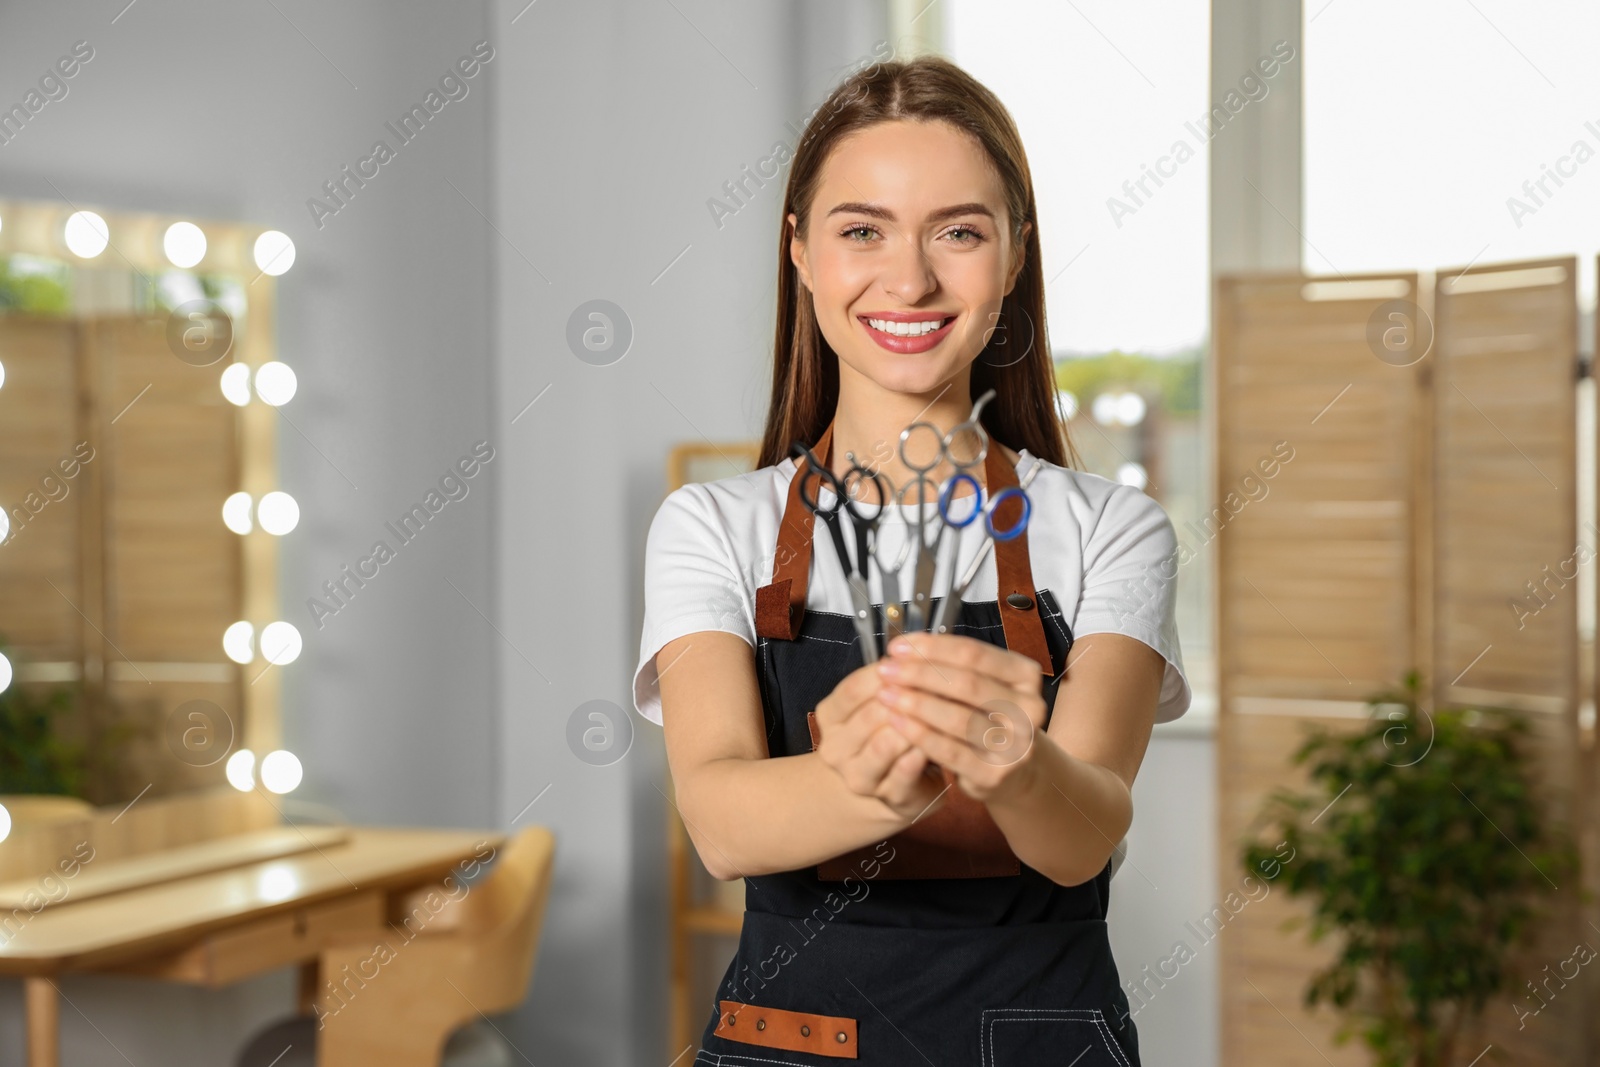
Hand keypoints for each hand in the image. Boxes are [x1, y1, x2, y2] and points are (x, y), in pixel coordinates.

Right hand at [811, 661, 950, 822]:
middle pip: (868, 716)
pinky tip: (938, 739)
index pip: (852, 689)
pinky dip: (921, 753)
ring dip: (913, 725)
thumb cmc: (888, 730)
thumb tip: (914, 653)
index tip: (911, 660)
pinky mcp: (890, 797)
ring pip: (884, 746)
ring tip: (939, 709)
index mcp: (831, 715)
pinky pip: (905, 773)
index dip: (882, 674)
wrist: (892, 784)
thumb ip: (890, 679)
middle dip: (903, 698)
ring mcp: (858, 776)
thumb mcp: (879, 700)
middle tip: (933, 683)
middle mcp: (835, 748)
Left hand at [871, 632, 1049, 803]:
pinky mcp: (996, 772)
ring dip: (916, 704)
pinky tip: (896, 721)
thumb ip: (950, 665)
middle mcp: (1030, 707)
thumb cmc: (986, 715)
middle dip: (920, 674)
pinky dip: (919, 733)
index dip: (932, 648)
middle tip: (886, 670)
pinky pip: (950, 750)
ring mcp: (1016, 743)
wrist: (1012, 768)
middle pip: (967, 684)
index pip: (974, 653)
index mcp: (1026, 675)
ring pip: (958, 718)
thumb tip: (903, 649)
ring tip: (885, 694)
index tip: (897, 647)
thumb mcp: (980, 685)